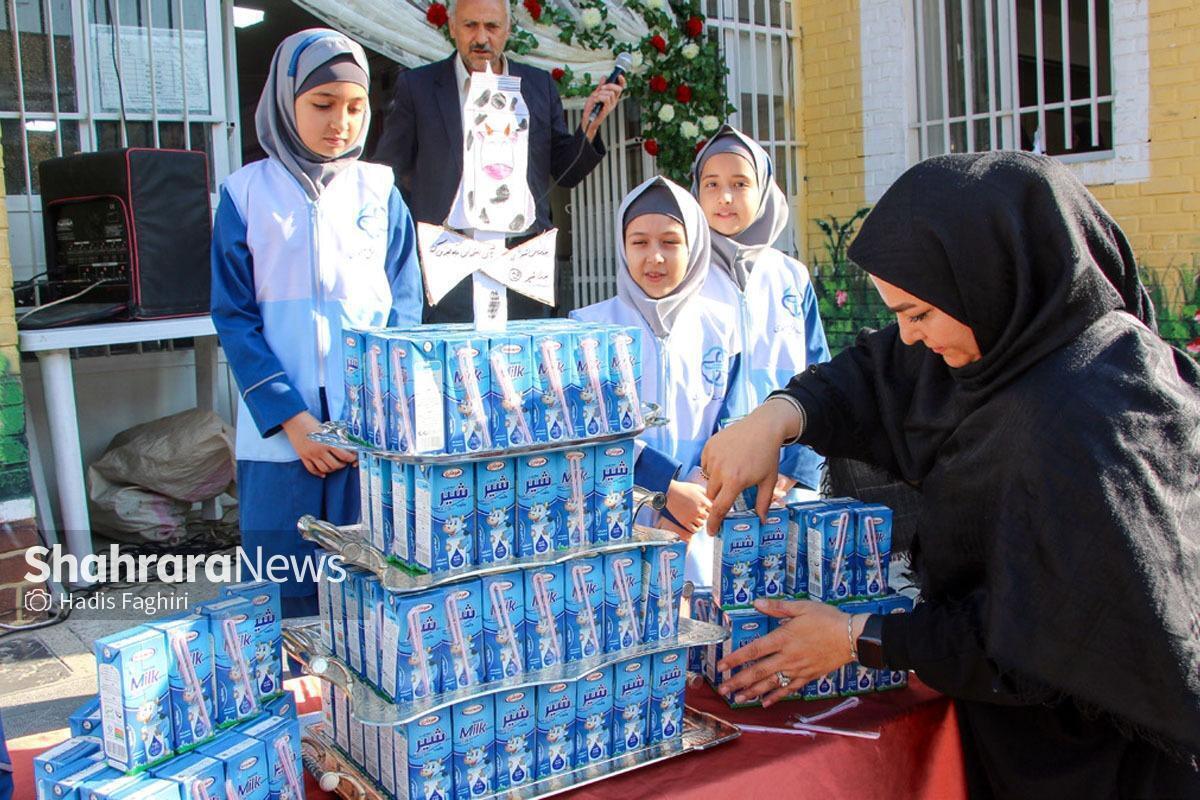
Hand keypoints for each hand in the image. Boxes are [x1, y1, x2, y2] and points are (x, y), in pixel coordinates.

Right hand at [282, 411, 356, 477]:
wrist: (294, 421)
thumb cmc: (312, 422)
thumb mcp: (327, 429)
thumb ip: (337, 439)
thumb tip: (347, 447)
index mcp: (328, 442)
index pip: (344, 455)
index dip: (351, 458)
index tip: (353, 458)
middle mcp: (320, 450)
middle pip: (335, 465)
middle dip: (342, 465)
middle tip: (344, 462)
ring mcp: (311, 455)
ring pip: (325, 469)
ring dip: (332, 469)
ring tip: (335, 465)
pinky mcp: (303, 457)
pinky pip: (312, 469)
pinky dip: (319, 473)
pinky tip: (324, 473)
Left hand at [580, 75, 625, 140]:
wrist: (587, 118)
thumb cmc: (591, 108)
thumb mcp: (595, 94)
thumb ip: (600, 86)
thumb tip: (604, 77)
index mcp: (612, 97)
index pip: (621, 87)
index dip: (622, 81)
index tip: (619, 75)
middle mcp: (613, 101)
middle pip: (618, 89)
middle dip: (609, 85)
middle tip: (601, 88)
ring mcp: (611, 105)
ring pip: (610, 93)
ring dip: (600, 94)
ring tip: (596, 98)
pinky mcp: (607, 109)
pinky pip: (606, 98)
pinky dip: (599, 98)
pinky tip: (596, 101)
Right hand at [664, 480, 711, 538]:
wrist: (669, 492)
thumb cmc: (683, 488)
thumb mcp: (697, 487)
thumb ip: (707, 493)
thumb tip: (713, 499)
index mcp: (703, 501)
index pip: (714, 510)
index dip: (711, 509)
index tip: (708, 508)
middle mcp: (699, 510)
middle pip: (708, 517)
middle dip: (706, 515)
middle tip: (701, 512)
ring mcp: (692, 517)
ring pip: (702, 524)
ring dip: (701, 522)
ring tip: (697, 518)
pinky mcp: (684, 522)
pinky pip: (694, 530)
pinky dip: (696, 528)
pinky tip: (693, 523)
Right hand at [701, 398, 800, 531]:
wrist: (763, 426)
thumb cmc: (767, 455)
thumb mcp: (768, 480)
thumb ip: (763, 502)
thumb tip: (762, 520)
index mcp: (735, 481)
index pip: (720, 508)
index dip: (714, 523)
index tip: (712, 532)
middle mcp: (721, 470)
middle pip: (712, 495)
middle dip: (719, 497)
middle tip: (731, 490)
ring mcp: (713, 456)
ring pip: (708, 479)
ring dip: (717, 481)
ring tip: (733, 470)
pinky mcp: (709, 446)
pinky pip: (706, 463)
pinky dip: (713, 466)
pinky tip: (727, 460)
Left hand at [716, 599, 866, 706]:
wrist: (851, 637)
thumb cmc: (827, 619)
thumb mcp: (802, 607)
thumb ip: (777, 607)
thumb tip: (756, 603)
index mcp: (784, 638)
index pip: (754, 650)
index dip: (736, 658)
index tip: (721, 666)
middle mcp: (788, 656)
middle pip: (758, 671)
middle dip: (738, 681)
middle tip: (723, 689)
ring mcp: (797, 669)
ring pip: (770, 683)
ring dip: (752, 692)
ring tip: (737, 699)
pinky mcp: (807, 676)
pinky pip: (788, 689)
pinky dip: (775, 696)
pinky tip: (764, 702)